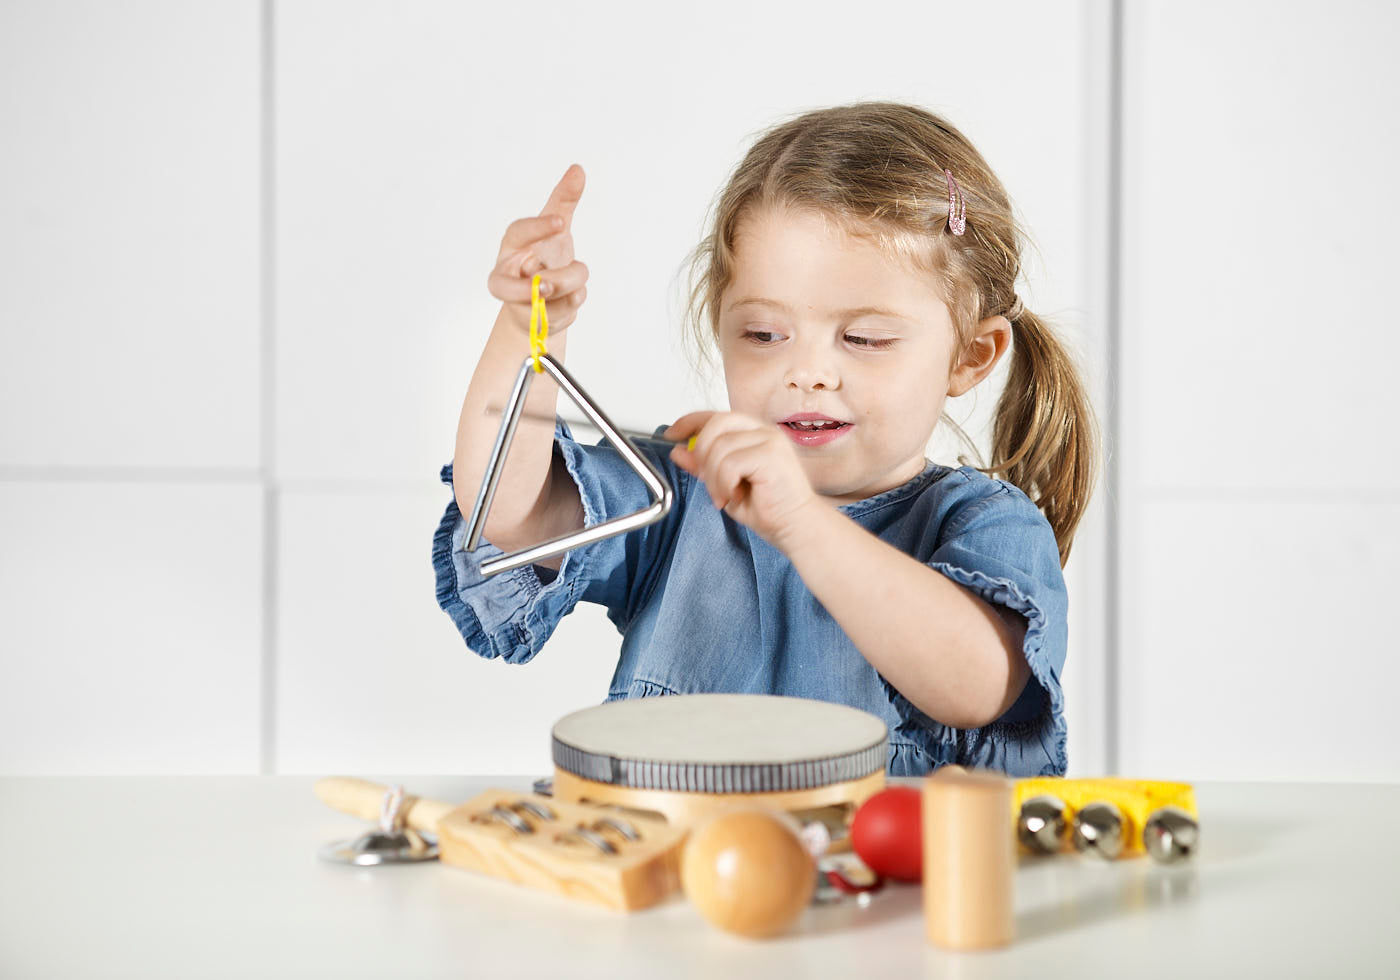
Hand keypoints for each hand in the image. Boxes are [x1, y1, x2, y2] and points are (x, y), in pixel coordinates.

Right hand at [487, 163, 589, 333]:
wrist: (545, 295)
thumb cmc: (545, 256)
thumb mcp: (555, 229)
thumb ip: (563, 201)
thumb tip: (578, 169)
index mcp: (512, 246)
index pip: (518, 233)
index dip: (537, 227)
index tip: (560, 221)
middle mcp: (507, 275)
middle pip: (520, 282)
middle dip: (540, 285)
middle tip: (551, 283)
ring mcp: (518, 301)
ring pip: (544, 301)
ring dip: (570, 292)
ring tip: (577, 284)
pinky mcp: (532, 321)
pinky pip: (557, 317)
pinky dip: (572, 307)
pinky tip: (571, 299)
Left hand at [664, 411, 823, 549]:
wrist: (796, 527)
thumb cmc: (770, 509)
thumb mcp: (725, 485)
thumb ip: (703, 466)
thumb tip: (678, 451)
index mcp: (754, 433)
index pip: (716, 415)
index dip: (690, 422)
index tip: (671, 434)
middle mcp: (763, 431)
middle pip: (716, 423)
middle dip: (701, 453)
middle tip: (706, 478)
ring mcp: (769, 440)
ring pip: (719, 447)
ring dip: (713, 477)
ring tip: (723, 495)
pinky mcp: (771, 454)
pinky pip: (730, 463)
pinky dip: (724, 483)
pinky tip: (732, 496)